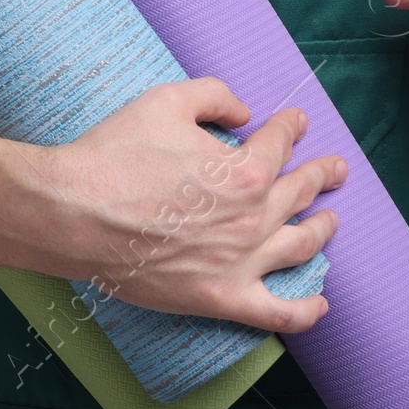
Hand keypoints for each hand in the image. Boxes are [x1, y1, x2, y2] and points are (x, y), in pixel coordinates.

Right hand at [10, 77, 346, 332]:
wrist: (74, 213)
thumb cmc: (116, 154)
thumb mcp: (167, 100)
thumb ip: (215, 95)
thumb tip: (244, 111)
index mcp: (244, 170)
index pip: (280, 142)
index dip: (292, 127)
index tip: (297, 122)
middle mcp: (252, 218)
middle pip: (299, 192)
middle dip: (320, 174)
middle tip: (334, 169)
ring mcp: (239, 263)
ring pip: (299, 246)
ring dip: (321, 229)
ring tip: (331, 220)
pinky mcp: (219, 298)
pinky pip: (278, 313)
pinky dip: (305, 311)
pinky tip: (321, 302)